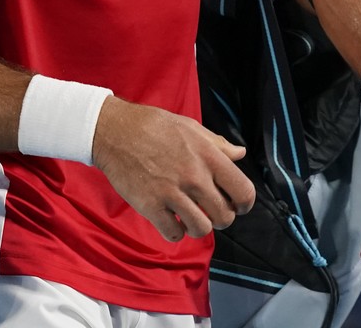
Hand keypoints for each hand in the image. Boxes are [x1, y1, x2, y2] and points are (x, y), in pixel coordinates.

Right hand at [91, 96, 255, 241]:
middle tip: (211, 211)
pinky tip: (171, 220)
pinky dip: (175, 233)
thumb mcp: (191, 128)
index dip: (245, 204)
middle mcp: (194, 176)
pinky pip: (173, 235)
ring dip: (199, 227)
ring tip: (191, 217)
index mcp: (208, 156)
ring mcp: (172, 193)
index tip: (238, 206)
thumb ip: (218, 144)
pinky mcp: (150, 206)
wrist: (115, 132)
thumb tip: (239, 153)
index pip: (243, 191)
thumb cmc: (154, 126)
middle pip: (225, 216)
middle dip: (222, 218)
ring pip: (202, 229)